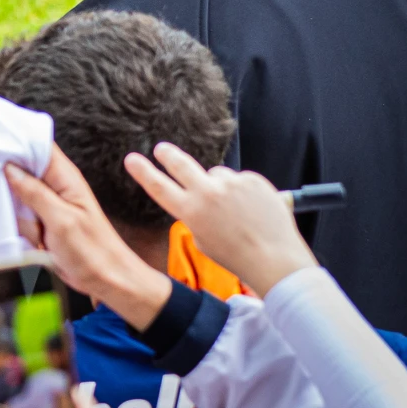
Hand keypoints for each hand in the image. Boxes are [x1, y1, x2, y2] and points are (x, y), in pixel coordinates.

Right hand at [4, 145, 170, 330]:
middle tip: (23, 208)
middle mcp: (56, 185)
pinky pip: (20, 215)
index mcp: (65, 177)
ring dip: (18, 214)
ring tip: (37, 231)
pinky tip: (34, 238)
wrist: (106, 281)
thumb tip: (10, 168)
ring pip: (16, 196)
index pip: (37, 144)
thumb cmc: (93, 253)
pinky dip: (21, 226)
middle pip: (20, 170)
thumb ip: (34, 192)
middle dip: (12, 187)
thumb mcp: (60, 221)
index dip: (15, 142)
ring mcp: (48, 203)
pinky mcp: (42, 220)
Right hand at [126, 143, 314, 295]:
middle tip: (161, 149)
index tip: (132, 159)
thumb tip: (199, 197)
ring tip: (236, 209)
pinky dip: (242, 190)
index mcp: (190, 211)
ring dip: (220, 185)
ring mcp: (231, 184)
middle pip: (181, 165)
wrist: (274, 258)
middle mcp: (207, 193)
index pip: (159, 186)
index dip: (143, 171)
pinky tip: (252, 207)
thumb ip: (195, 214)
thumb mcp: (202, 238)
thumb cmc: (236, 256)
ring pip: (217, 175)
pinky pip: (240, 179)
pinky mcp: (252, 180)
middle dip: (168, 155)